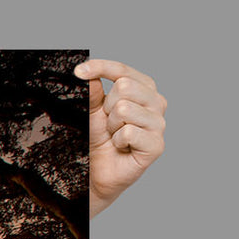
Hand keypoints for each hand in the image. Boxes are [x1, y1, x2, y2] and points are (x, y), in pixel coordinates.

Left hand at [74, 59, 166, 217]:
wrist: (99, 170)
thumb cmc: (100, 138)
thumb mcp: (93, 112)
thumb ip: (93, 92)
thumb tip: (87, 75)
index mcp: (144, 89)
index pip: (123, 70)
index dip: (100, 68)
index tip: (78, 71)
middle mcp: (157, 102)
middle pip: (124, 87)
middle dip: (107, 107)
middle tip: (109, 124)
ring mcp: (159, 123)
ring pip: (125, 109)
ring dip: (111, 126)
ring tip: (115, 136)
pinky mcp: (157, 145)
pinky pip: (128, 132)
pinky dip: (116, 141)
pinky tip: (121, 147)